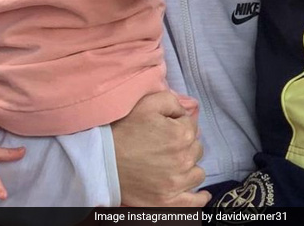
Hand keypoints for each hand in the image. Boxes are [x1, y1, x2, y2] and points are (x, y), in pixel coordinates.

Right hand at [111, 91, 209, 206]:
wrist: (101, 161)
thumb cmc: (123, 130)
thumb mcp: (147, 104)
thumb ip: (172, 101)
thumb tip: (185, 111)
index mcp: (181, 135)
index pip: (192, 126)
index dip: (179, 124)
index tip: (166, 128)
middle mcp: (184, 160)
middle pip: (196, 149)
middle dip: (185, 145)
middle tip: (166, 145)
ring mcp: (177, 183)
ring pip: (197, 173)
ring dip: (190, 167)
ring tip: (175, 165)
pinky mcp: (168, 202)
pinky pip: (194, 202)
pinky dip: (199, 198)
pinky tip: (201, 194)